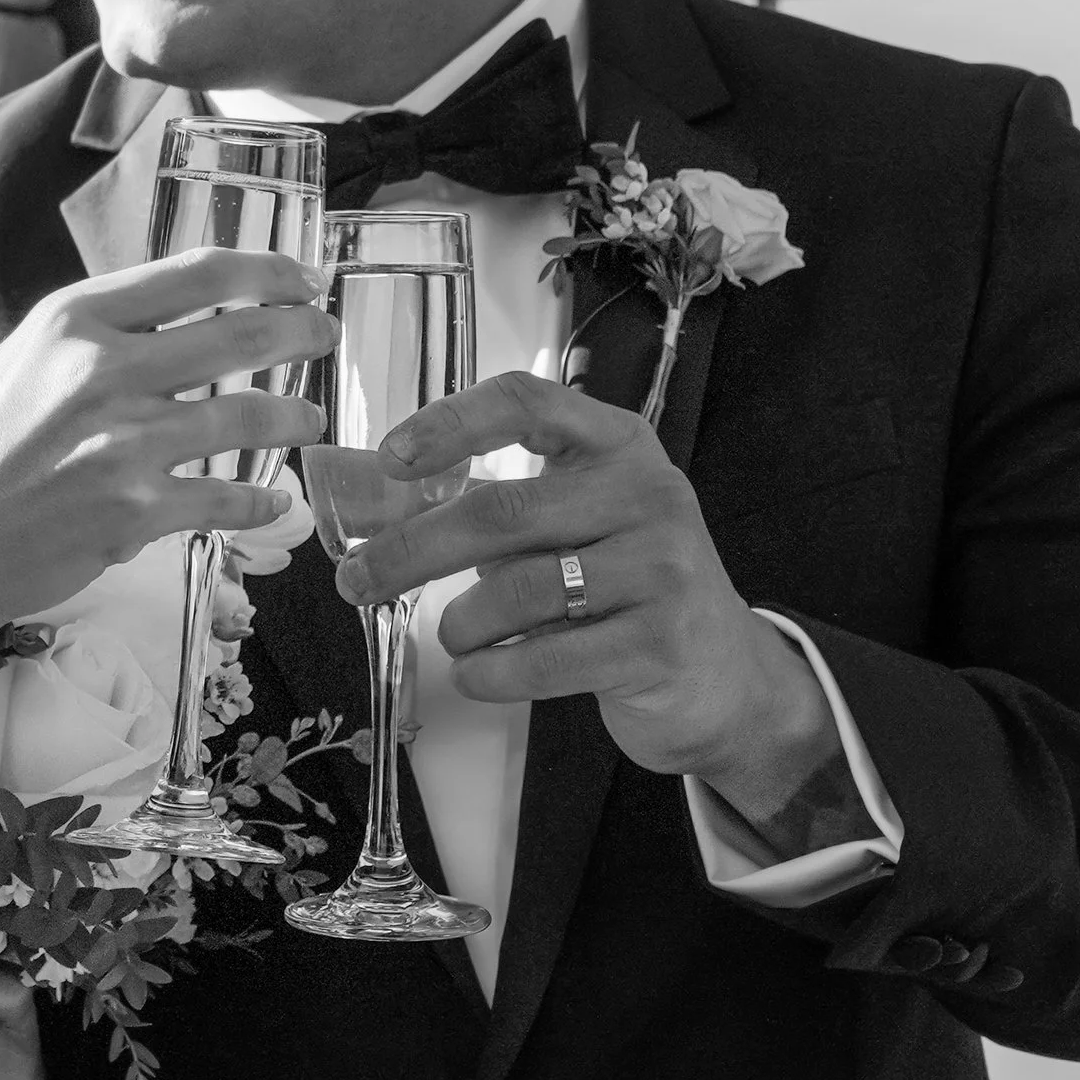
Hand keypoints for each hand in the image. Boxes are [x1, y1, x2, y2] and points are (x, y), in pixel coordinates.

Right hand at [0, 248, 332, 641]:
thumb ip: (87, 340)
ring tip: (311, 419)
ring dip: (294, 418)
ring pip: (248, 419)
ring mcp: (122, 444)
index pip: (199, 273)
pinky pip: (225, 500)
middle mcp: (102, 370)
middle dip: (303, 332)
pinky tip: (270, 500)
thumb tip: (157, 326)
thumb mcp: (16, 362)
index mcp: (73, 319)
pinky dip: (258, 500)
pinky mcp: (134, 513)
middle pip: (243, 336)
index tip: (303, 277)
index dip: (269, 271)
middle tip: (328, 335)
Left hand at [335, 372, 838, 799]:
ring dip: (460, 624)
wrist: (724, 676)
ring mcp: (662, 569)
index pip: (529, 403)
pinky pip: (542, 659)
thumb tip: (383, 521)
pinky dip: (490, 673)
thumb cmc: (623, 590)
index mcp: (619, 446)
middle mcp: (648, 494)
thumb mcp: (578, 526)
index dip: (451, 422)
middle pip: (502, 512)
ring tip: (453, 637)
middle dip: (412, 550)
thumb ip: (503, 512)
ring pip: (517, 592)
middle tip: (356, 580)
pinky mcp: (659, 643)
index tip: (390, 457)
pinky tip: (478, 674)